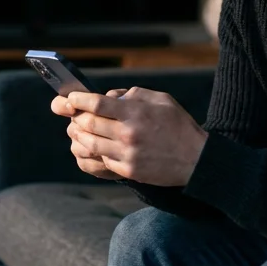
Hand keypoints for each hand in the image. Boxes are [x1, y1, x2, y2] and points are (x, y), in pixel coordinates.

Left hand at [64, 87, 208, 187]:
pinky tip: (93, 146)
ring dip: (79, 135)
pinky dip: (93, 152)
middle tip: (72, 114)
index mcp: (135, 113)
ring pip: (89, 144)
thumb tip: (108, 97)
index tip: (70, 98)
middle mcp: (128, 134)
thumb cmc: (178, 124)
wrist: (196, 159)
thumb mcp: (160, 99)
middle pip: (87, 124)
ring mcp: (127, 154)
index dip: (78, 99)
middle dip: (75, 117)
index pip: (96, 103)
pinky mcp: (128, 170)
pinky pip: (100, 160)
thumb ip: (132, 95)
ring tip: (78, 130)